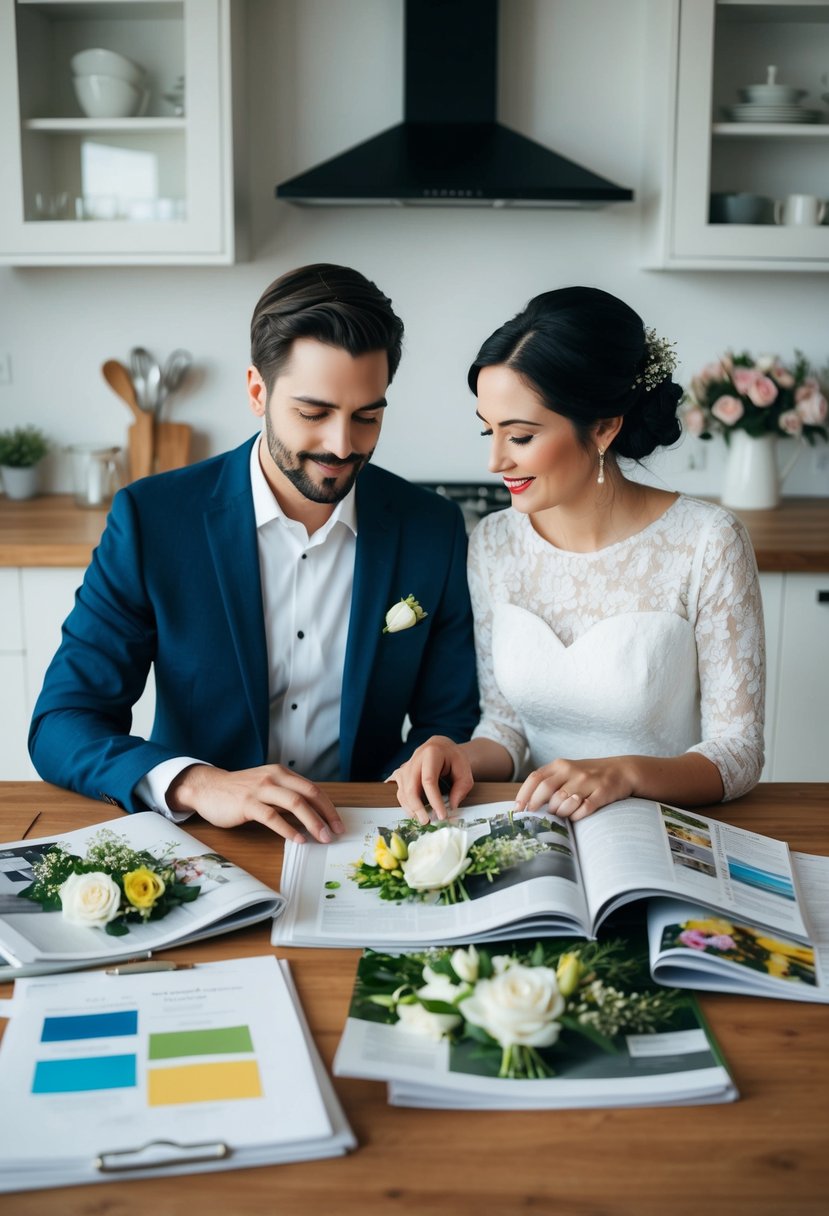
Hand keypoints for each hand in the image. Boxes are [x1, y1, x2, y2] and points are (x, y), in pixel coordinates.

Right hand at [166, 763, 344, 843]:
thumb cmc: (239, 791)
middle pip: (309, 794)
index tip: (338, 823)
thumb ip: (286, 797)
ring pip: (294, 803)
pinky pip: (272, 817)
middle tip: (336, 832)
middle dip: (326, 814)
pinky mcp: (247, 804)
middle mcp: (274, 777)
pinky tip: (297, 839)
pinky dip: (288, 829)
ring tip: (322, 838)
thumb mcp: (267, 787)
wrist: (208, 788)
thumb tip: (312, 815)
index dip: (328, 807)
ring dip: (312, 822)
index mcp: (282, 773)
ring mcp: (260, 789)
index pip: (313, 789)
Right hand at [388, 736, 473, 824]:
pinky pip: (399, 790)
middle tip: (427, 822)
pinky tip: (412, 811)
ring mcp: (406, 766)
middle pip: (410, 786)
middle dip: (417, 807)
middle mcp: (415, 758)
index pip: (428, 780)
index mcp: (432, 753)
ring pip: (402, 790)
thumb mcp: (465, 769)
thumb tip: (452, 806)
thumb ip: (462, 788)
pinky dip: (405, 803)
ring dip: (410, 808)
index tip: (442, 815)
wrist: (441, 747)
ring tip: (423, 819)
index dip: (434, 799)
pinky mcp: (401, 773)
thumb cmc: (453, 758)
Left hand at [515, 756, 637, 821]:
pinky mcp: (602, 792)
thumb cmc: (589, 775)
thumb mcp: (568, 771)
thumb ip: (549, 782)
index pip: (535, 778)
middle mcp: (572, 770)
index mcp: (560, 765)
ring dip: (559, 812)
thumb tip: (526, 803)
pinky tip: (576, 816)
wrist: (622, 770)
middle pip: (546, 789)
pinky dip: (576, 816)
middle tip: (537, 817)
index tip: (518, 809)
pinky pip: (584, 809)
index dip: (524, 795)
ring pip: (563, 801)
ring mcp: (588, 781)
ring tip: (561, 814)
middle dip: (538, 805)